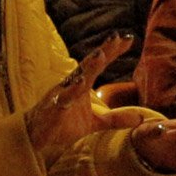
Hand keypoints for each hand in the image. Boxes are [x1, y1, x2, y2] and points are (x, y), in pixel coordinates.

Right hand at [26, 35, 140, 154]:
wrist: (35, 138)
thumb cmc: (62, 125)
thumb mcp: (94, 123)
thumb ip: (116, 119)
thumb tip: (140, 117)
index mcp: (81, 84)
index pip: (99, 64)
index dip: (112, 51)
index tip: (128, 38)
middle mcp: (71, 84)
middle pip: (89, 64)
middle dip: (103, 51)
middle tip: (116, 37)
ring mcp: (61, 94)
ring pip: (76, 77)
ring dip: (88, 66)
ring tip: (100, 54)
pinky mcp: (53, 107)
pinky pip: (62, 98)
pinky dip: (70, 90)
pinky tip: (79, 82)